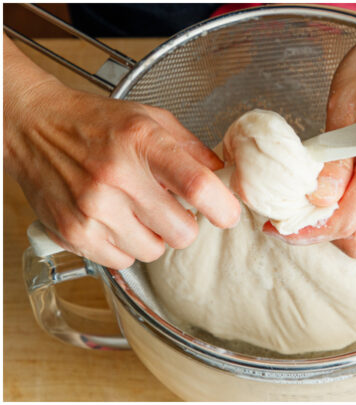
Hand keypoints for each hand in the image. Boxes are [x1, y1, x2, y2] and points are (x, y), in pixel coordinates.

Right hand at [4, 76, 239, 268]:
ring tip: (137, 212)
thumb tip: (226, 179)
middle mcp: (116, 177)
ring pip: (154, 251)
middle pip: (182, 232)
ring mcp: (92, 208)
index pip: (198, 186)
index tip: (228, 214)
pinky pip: (122, 262)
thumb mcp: (151, 119)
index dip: (223, 208)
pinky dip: (125, 247)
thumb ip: (193, 149)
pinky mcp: (73, 232)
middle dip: (185, 224)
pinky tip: (115, 221)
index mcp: (142, 143)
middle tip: (171, 209)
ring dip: (154, 237)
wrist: (33, 127)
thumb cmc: (97, 123)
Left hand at [269, 4, 355, 259]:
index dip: (306, 231)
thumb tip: (316, 198)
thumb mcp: (345, 108)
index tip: (278, 225)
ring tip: (318, 207)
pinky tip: (340, 194)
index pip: (345, 224)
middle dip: (325, 235)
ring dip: (345, 232)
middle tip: (296, 214)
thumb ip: (332, 159)